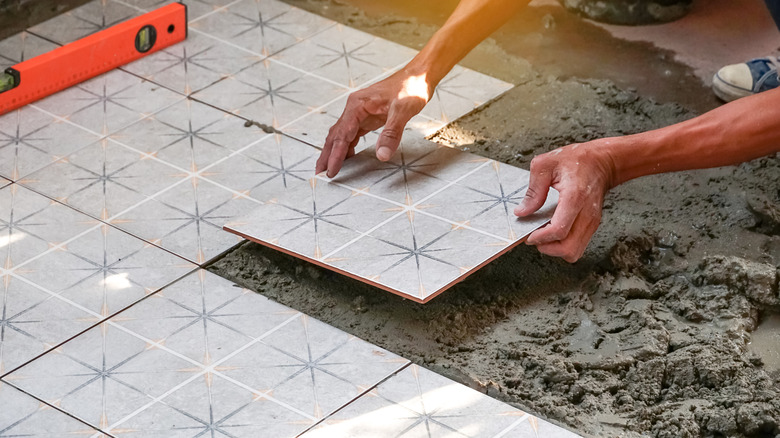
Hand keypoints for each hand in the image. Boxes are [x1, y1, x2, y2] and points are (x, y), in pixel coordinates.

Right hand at [315, 70, 432, 176]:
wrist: (418, 76)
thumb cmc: (410, 87)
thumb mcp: (402, 110)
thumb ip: (391, 133)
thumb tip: (381, 155)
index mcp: (357, 105)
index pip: (342, 135)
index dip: (335, 155)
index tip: (331, 170)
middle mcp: (355, 109)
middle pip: (335, 135)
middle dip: (327, 155)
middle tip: (320, 173)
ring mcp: (360, 113)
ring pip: (342, 136)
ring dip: (334, 152)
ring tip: (328, 168)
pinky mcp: (368, 118)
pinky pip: (352, 135)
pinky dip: (347, 147)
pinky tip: (346, 158)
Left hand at [514, 141, 615, 261]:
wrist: (602, 161)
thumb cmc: (577, 160)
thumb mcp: (545, 165)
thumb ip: (533, 190)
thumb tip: (522, 211)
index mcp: (574, 197)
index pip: (559, 230)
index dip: (541, 238)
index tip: (529, 235)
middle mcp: (586, 213)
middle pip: (569, 248)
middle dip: (548, 248)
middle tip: (535, 237)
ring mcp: (592, 222)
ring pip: (574, 252)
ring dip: (556, 249)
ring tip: (544, 235)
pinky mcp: (592, 226)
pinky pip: (577, 245)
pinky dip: (563, 244)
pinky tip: (554, 231)